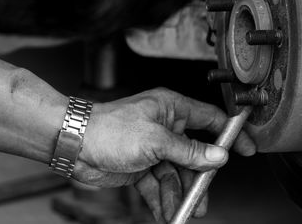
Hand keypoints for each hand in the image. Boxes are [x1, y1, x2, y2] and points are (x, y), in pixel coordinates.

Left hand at [73, 88, 255, 222]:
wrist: (75, 143)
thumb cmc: (108, 128)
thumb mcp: (155, 140)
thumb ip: (188, 151)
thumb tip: (217, 156)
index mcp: (170, 109)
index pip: (209, 119)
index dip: (229, 134)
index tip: (245, 150)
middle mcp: (163, 128)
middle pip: (194, 154)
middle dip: (198, 178)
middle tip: (202, 196)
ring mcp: (152, 149)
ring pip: (176, 174)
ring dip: (179, 194)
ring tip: (183, 212)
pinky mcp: (140, 166)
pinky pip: (158, 185)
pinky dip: (162, 199)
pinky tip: (165, 212)